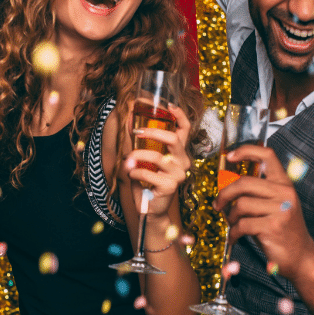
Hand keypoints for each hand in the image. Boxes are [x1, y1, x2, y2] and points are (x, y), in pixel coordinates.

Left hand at [123, 104, 190, 218]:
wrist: (149, 209)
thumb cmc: (147, 181)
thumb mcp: (142, 158)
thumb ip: (138, 140)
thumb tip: (129, 119)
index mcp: (178, 152)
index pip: (185, 129)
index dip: (179, 115)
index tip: (168, 105)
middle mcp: (183, 161)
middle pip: (173, 139)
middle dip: (152, 132)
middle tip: (136, 132)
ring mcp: (178, 174)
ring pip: (157, 156)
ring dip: (137, 155)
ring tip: (128, 160)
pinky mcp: (170, 186)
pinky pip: (148, 173)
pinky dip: (135, 172)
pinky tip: (132, 175)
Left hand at [214, 145, 313, 280]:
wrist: (302, 258)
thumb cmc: (282, 230)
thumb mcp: (275, 205)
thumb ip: (257, 192)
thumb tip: (226, 182)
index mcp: (284, 184)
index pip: (267, 155)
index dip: (247, 151)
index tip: (231, 156)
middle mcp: (285, 193)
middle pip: (244, 182)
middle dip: (225, 194)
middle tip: (218, 204)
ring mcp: (281, 210)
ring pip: (241, 204)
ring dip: (231, 216)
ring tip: (233, 224)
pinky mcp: (273, 227)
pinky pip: (242, 224)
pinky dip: (233, 232)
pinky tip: (235, 237)